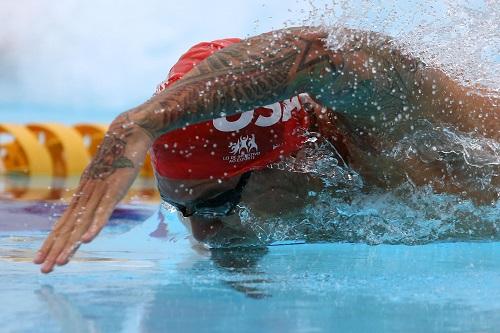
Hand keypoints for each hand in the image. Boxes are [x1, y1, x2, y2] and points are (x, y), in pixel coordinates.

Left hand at [34, 119, 151, 272]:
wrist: (127, 134)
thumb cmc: (118, 157)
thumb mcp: (106, 179)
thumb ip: (100, 194)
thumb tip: (96, 206)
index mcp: (83, 195)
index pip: (64, 223)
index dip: (52, 242)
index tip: (40, 259)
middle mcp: (86, 196)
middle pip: (68, 227)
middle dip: (55, 249)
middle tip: (43, 269)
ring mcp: (99, 192)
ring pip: (83, 223)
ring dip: (71, 244)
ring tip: (61, 262)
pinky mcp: (114, 189)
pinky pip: (104, 210)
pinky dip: (96, 225)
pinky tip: (88, 240)